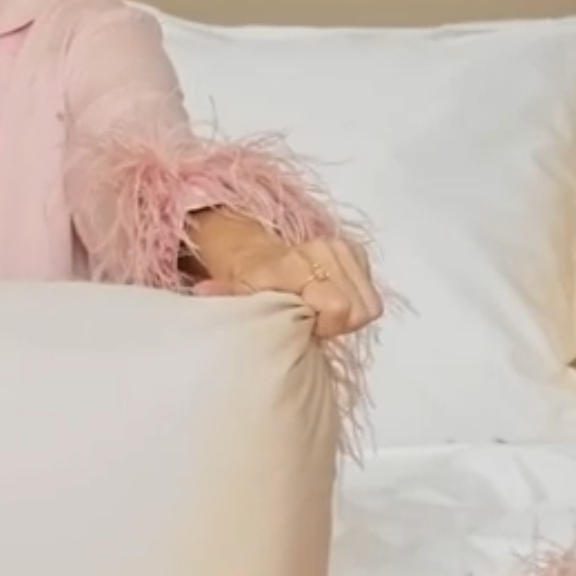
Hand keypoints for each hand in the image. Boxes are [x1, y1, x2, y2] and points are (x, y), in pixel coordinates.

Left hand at [193, 234, 381, 339]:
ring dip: (349, 313)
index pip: (338, 306)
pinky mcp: (356, 251)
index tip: (309, 326)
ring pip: (370, 302)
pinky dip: (356, 301)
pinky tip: (330, 301)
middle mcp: (322, 250)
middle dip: (340, 322)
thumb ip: (224, 295)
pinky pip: (372, 292)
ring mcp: (342, 248)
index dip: (328, 325)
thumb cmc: (252, 284)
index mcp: (293, 264)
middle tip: (314, 322)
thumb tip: (203, 292)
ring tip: (321, 313)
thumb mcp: (235, 294)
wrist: (258, 258)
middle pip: (360, 308)